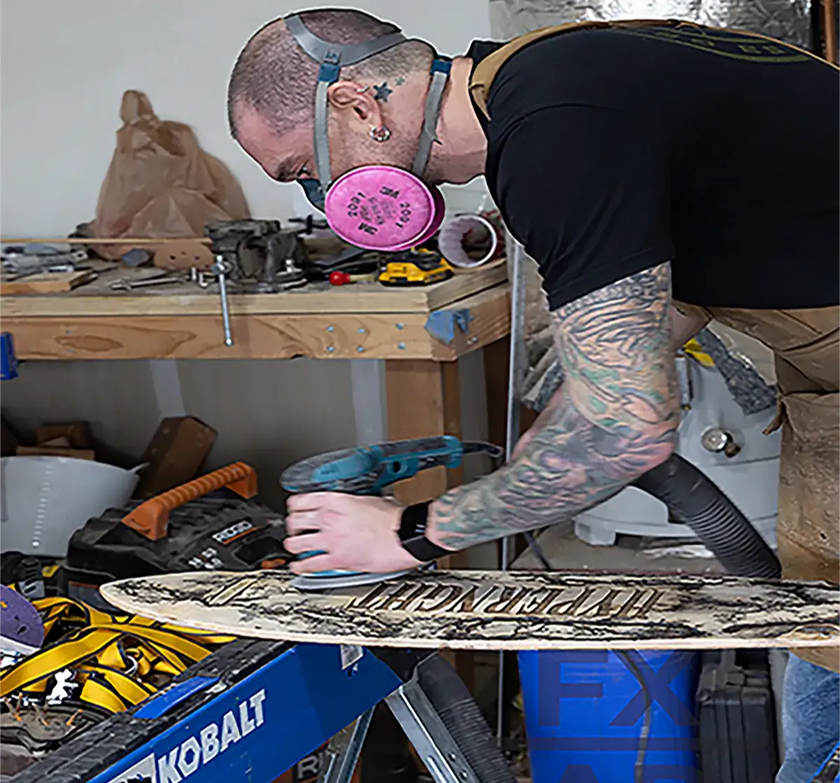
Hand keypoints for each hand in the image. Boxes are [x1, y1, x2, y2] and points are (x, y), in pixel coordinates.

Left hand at [284, 493, 423, 574]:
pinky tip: (297, 567)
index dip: (294, 506)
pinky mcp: (337, 560)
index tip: (294, 509)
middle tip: (293, 529)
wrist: (404, 534)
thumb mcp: (370, 498)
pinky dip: (300, 567)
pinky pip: (310, 565)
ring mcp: (331, 540)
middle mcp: (329, 519)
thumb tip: (358, 504)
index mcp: (336, 501)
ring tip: (292, 547)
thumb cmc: (394, 518)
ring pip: (296, 543)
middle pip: (295, 521)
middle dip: (291, 526)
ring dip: (292, 545)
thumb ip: (356, 502)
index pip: (302, 501)